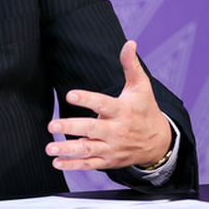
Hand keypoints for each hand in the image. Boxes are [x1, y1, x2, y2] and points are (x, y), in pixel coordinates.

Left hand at [46, 40, 171, 169]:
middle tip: (51, 124)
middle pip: (91, 129)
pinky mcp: (108, 160)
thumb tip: (129, 43)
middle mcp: (116, 130)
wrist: (159, 142)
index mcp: (123, 110)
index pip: (103, 104)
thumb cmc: (145, 109)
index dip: (87, 99)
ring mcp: (112, 148)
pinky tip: (56, 162)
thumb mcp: (142, 86)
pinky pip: (89, 164)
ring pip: (88, 150)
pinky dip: (73, 165)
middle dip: (70, 127)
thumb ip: (131, 65)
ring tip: (49, 147)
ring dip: (67, 150)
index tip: (70, 94)